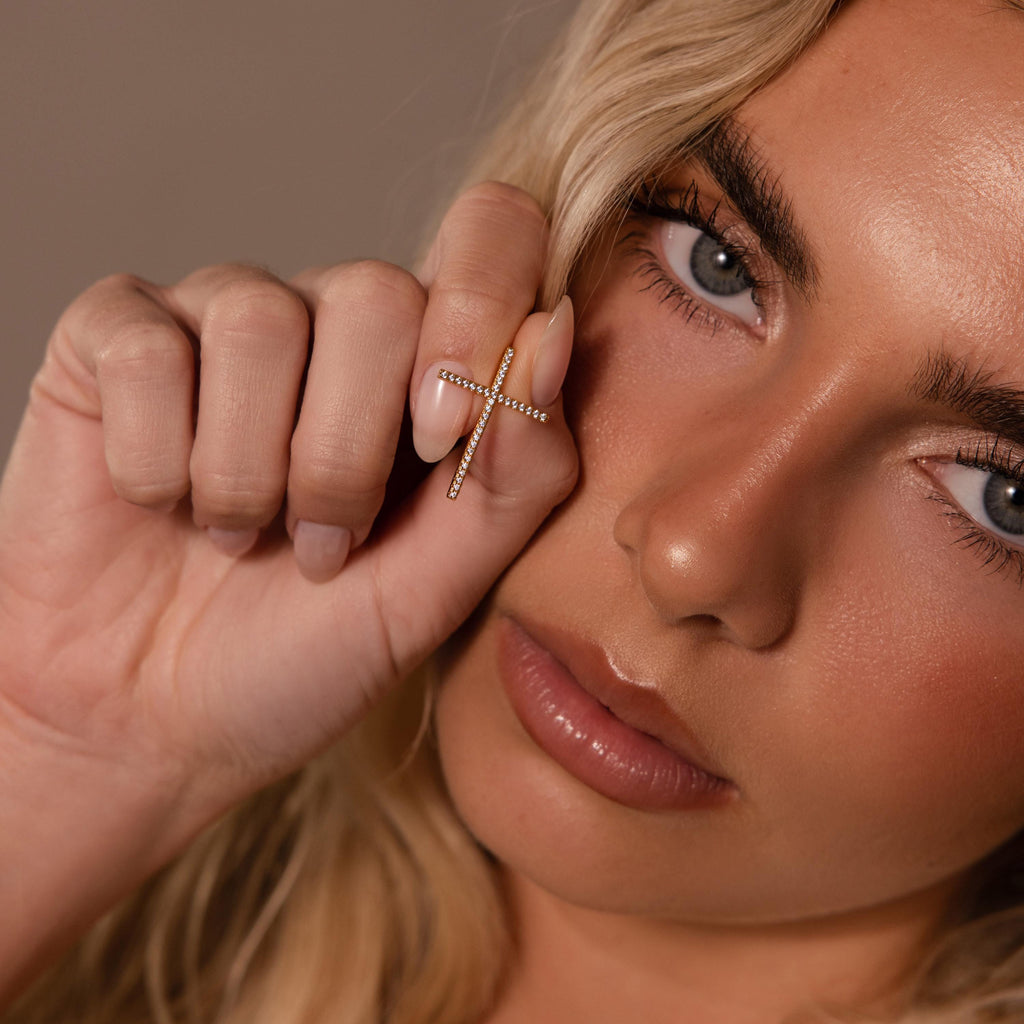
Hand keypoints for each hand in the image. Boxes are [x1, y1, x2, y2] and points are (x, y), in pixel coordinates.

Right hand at [0, 183, 576, 994]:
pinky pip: (145, 349)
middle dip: (347, 457)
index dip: (480, 313)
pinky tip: (159, 505)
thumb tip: (555, 332)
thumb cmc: (307, 655)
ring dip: (248, 473)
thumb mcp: (438, 588)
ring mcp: (219, 317)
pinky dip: (156, 461)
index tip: (440, 438)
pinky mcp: (114, 336)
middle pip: (376, 295)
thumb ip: (519, 473)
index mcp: (428, 365)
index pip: (493, 237)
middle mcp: (330, 321)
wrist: (159, 720)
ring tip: (238, 537)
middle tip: (323, 546)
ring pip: (257, 320)